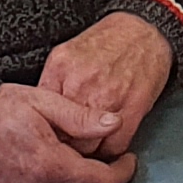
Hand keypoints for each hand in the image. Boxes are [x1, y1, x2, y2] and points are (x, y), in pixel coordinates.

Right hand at [0, 81, 134, 182]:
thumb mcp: (43, 101)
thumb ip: (81, 116)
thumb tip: (114, 123)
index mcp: (50, 166)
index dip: (121, 174)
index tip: (129, 161)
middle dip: (99, 175)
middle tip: (104, 154)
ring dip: (71, 178)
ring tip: (65, 151)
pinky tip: (42, 162)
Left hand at [34, 10, 173, 158]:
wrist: (145, 31)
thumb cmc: (107, 43)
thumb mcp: (66, 53)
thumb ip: (50, 82)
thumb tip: (37, 112)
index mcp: (62, 70)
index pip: (43, 116)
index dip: (44, 131)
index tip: (48, 136)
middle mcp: (82, 85)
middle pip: (63, 135)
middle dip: (63, 144)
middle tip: (66, 145)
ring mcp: (109, 99)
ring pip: (88, 146)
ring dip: (86, 151)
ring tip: (86, 145)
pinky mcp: (133, 109)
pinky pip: (114, 146)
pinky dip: (109, 151)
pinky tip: (106, 142)